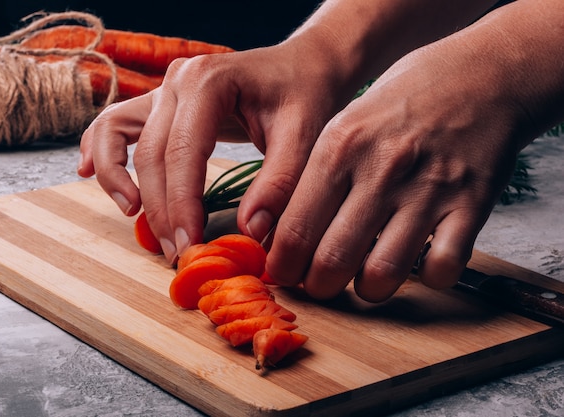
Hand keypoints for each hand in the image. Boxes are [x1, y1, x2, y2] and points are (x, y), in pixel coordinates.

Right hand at [79, 38, 356, 262]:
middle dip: (160, 208)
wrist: (302, 66)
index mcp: (208, 82)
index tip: (188, 246)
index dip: (181, 205)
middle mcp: (177, 80)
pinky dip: (103, 149)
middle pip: (151, 153)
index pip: (182, 152)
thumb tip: (249, 232)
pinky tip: (89, 172)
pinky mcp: (162, 101)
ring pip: (119, 135)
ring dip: (118, 179)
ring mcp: (164, 88)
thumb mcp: (305, 136)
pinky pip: (117, 123)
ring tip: (133, 216)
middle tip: (176, 251)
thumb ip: (279, 183)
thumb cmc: (305, 95)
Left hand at [266, 29, 527, 302]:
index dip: (284, 266)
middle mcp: (380, 170)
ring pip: (382, 275)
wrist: (480, 76)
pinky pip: (442, 269)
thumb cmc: (402, 103)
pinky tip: (419, 262)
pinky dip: (426, 279)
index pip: (294, 230)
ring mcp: (428, 189)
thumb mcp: (344, 123)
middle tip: (319, 284)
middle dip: (318, 287)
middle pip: (331, 261)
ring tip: (365, 280)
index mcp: (339, 147)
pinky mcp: (471, 204)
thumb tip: (284, 232)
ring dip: (367, 290)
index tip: (286, 273)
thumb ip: (314, 177)